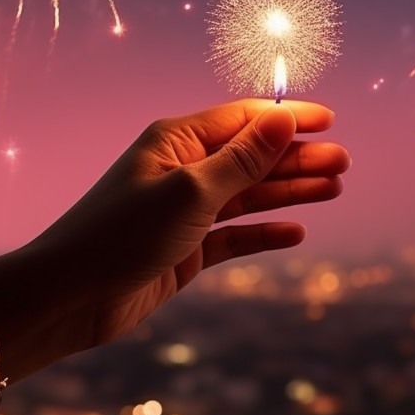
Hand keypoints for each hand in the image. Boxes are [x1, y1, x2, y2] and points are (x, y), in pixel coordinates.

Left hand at [26, 99, 348, 350]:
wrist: (70, 296)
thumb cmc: (121, 234)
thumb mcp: (190, 191)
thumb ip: (242, 159)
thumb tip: (283, 118)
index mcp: (177, 141)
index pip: (243, 119)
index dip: (287, 118)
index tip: (331, 120)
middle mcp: (183, 171)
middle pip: (253, 156)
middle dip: (298, 157)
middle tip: (344, 163)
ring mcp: (185, 212)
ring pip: (250, 195)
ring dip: (290, 190)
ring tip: (335, 189)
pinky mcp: (186, 251)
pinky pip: (236, 236)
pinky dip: (265, 233)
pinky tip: (296, 231)